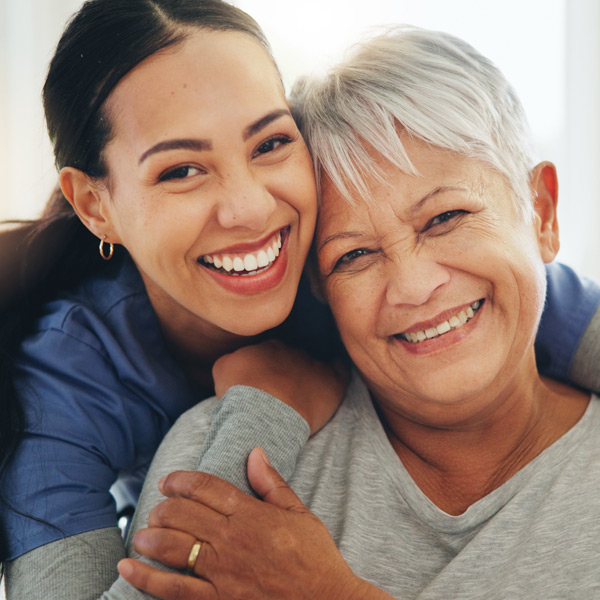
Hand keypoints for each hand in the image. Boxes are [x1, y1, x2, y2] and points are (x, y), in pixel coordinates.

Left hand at [118, 449, 390, 599]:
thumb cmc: (315, 558)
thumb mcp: (300, 513)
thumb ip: (272, 484)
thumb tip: (255, 452)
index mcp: (251, 514)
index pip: (207, 488)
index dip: (182, 480)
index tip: (168, 480)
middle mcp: (232, 539)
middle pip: (184, 514)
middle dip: (164, 507)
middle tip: (157, 508)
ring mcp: (222, 572)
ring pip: (174, 547)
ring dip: (151, 536)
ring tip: (141, 532)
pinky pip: (174, 589)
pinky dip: (146, 578)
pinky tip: (128, 568)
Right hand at [212, 340, 348, 434]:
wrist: (263, 412)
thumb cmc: (240, 394)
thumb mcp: (222, 368)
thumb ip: (233, 358)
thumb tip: (237, 360)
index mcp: (268, 346)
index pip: (270, 352)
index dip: (267, 368)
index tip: (263, 383)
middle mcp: (293, 350)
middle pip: (292, 358)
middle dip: (288, 371)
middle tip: (281, 393)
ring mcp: (314, 365)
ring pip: (314, 365)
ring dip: (309, 376)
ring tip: (303, 395)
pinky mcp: (332, 382)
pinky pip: (340, 370)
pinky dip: (337, 372)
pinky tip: (334, 377)